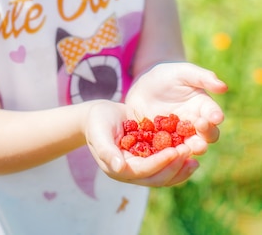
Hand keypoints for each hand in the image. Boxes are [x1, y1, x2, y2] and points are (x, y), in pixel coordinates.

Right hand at [83, 100, 199, 187]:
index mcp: (119, 169)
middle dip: (174, 166)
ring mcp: (141, 166)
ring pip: (164, 174)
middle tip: (189, 151)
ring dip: (180, 168)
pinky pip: (165, 164)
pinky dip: (178, 160)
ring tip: (195, 158)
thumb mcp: (99, 132)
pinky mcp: (148, 158)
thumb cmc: (97, 121)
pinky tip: (190, 152)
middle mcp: (132, 172)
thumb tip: (119, 168)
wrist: (100, 115)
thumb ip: (106, 150)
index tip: (175, 151)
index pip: (144, 170)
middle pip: (157, 177)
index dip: (160, 162)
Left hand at [125, 62, 227, 153]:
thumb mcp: (182, 72)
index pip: (213, 115)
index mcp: (203, 108)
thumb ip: (202, 77)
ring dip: (190, 149)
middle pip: (206, 136)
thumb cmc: (166, 77)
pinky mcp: (165, 144)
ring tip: (186, 148)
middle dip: (205, 136)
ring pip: (190, 148)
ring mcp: (181, 137)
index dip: (215, 116)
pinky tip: (166, 153)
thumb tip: (223, 87)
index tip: (215, 117)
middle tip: (200, 133)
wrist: (143, 88)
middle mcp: (195, 126)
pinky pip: (170, 152)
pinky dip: (169, 154)